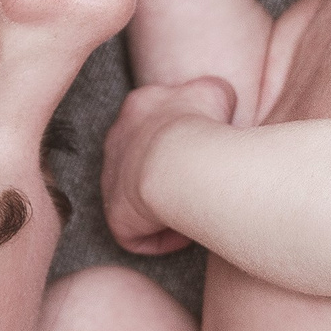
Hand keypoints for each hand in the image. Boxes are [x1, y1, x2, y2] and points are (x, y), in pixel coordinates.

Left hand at [102, 77, 235, 253]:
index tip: (203, 151)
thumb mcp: (215, 93)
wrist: (177, 162)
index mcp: (140, 106)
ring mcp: (111, 178)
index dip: (180, 138)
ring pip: (136, 196)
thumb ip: (214, 94)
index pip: (155, 120)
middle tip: (197, 183)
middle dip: (168, 173)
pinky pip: (136, 232)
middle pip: (140, 158)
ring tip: (193, 211)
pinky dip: (161, 237)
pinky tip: (184, 234)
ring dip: (163, 206)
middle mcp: (117, 140)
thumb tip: (219, 109)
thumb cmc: (198, 125)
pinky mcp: (116, 215)